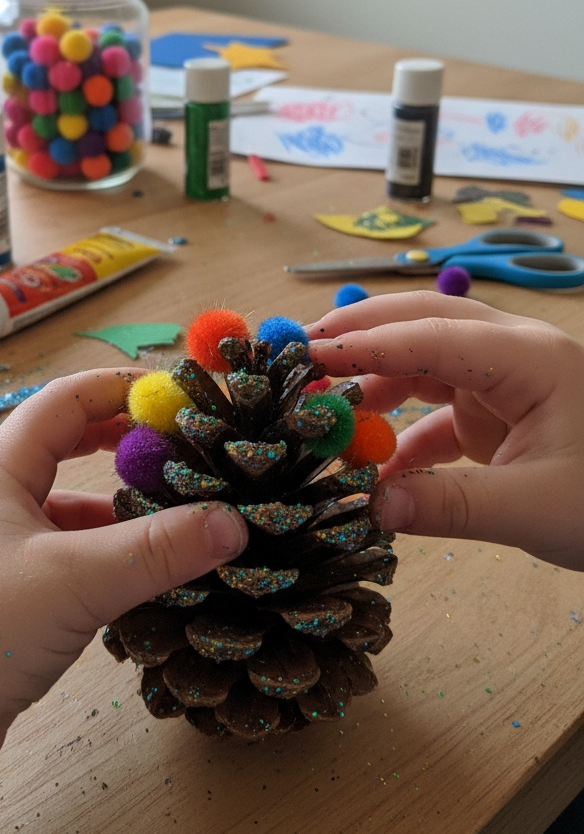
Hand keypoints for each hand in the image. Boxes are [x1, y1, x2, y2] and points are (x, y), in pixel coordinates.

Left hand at [0, 369, 247, 764]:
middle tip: (177, 452)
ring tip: (169, 523)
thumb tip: (235, 523)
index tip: (180, 398)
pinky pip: (54, 555)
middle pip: (61, 447)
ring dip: (113, 510)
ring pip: (60, 509)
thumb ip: (160, 549)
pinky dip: (95, 556)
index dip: (123, 391)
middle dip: (121, 445)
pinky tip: (129, 580)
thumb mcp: (79, 580)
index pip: (66, 401)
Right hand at [306, 292, 583, 570]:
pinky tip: (373, 470)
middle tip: (298, 359)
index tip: (305, 355)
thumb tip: (371, 506)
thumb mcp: (536, 508)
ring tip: (322, 416)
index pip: (430, 334)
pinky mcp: (502, 415)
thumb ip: (451, 505)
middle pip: (421, 325)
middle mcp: (513, 355)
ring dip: (374, 388)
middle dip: (359, 339)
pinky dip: (403, 437)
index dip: (363, 343)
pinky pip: (438, 412)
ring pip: (424, 364)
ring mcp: (507, 383)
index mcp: (528, 358)